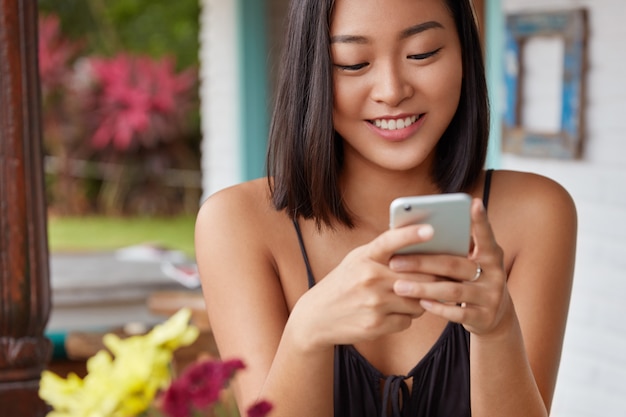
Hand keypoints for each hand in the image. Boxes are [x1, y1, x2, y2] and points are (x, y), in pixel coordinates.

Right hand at [288, 223, 438, 349]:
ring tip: (409, 297)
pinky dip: (406, 317)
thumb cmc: (343, 283)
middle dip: (432, 279)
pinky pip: (408, 320)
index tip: (430, 230)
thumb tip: (420, 243)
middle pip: (419, 277)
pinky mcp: (376, 325)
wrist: (317, 316)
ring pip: (418, 302)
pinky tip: (393, 312)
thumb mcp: (356, 260)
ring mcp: (374, 303)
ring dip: (419, 301)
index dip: (411, 234)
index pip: (390, 241)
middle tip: (441, 278)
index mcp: (365, 257)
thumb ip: (383, 252)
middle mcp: (369, 278)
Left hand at [389, 198, 512, 335]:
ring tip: (399, 287)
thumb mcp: (471, 261)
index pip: (485, 234)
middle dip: (422, 263)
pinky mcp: (484, 317)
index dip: (480, 220)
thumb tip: (419, 231)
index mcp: (491, 254)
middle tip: (394, 262)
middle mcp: (495, 273)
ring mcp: (491, 296)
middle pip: (455, 264)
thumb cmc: (471, 278)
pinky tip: (419, 303)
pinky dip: (437, 307)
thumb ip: (455, 248)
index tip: (472, 203)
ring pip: (453, 291)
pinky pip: (457, 313)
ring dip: (423, 288)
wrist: (494, 316)